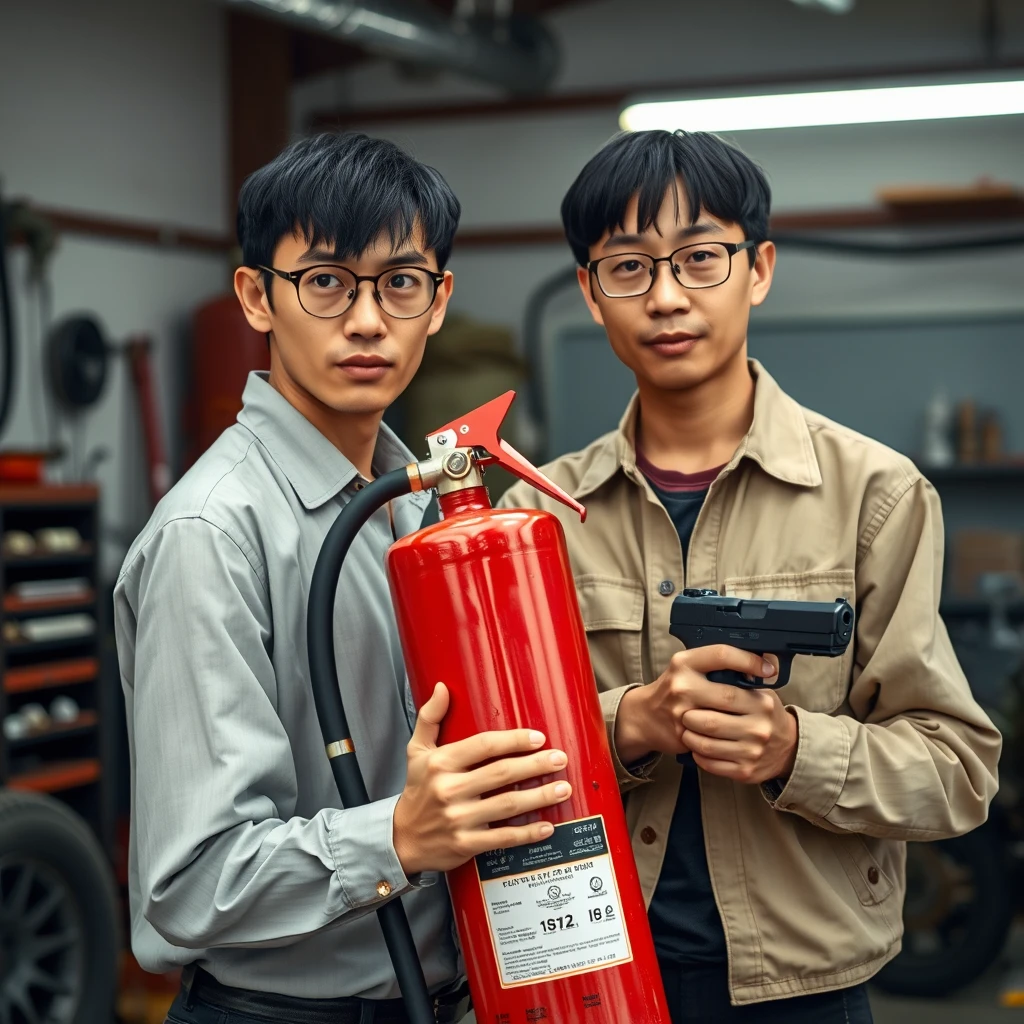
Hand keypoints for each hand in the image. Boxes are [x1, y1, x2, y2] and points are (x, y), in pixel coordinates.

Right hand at [394, 683, 572, 875]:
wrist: (401, 839)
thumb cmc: (416, 790)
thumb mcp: (416, 751)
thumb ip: (430, 717)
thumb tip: (442, 687)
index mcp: (440, 763)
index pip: (483, 745)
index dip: (514, 740)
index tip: (538, 737)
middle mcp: (449, 789)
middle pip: (501, 773)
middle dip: (535, 765)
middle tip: (559, 759)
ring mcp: (458, 818)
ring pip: (507, 804)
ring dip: (540, 797)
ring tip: (563, 788)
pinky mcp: (466, 844)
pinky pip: (503, 837)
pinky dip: (527, 833)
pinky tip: (547, 826)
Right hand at [614, 646, 782, 769]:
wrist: (643, 716)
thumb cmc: (672, 691)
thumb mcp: (687, 670)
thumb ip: (713, 667)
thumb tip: (755, 668)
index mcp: (684, 662)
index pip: (722, 654)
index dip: (749, 660)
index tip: (767, 668)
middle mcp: (681, 684)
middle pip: (728, 692)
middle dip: (751, 700)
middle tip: (766, 704)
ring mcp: (681, 711)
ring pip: (723, 718)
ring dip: (742, 721)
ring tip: (752, 720)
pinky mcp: (683, 733)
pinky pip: (714, 737)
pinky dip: (728, 736)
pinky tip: (736, 735)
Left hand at [679, 666, 797, 784]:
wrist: (789, 748)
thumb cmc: (764, 714)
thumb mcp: (761, 693)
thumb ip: (740, 681)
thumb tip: (712, 667)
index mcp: (761, 704)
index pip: (725, 694)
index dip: (701, 694)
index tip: (689, 693)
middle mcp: (759, 729)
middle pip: (710, 723)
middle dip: (689, 718)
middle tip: (683, 714)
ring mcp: (752, 752)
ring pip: (706, 746)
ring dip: (690, 738)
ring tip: (686, 730)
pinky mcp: (745, 771)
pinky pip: (711, 764)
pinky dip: (698, 755)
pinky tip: (697, 747)